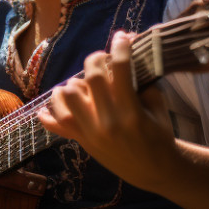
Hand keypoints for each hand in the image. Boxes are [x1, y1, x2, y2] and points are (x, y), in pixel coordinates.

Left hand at [37, 31, 176, 189]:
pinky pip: (56, 125)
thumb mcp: (159, 108)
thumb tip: (130, 54)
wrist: (154, 171)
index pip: (120, 71)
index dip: (120, 48)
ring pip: (67, 97)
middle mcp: (107, 122)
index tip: (122, 37)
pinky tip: (49, 106)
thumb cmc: (160, 135)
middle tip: (101, 57)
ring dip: (72, 84)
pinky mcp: (82, 141)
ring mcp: (91, 133)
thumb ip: (144, 83)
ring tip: (82, 84)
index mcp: (131, 113)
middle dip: (96, 59)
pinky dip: (49, 114)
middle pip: (91, 77)